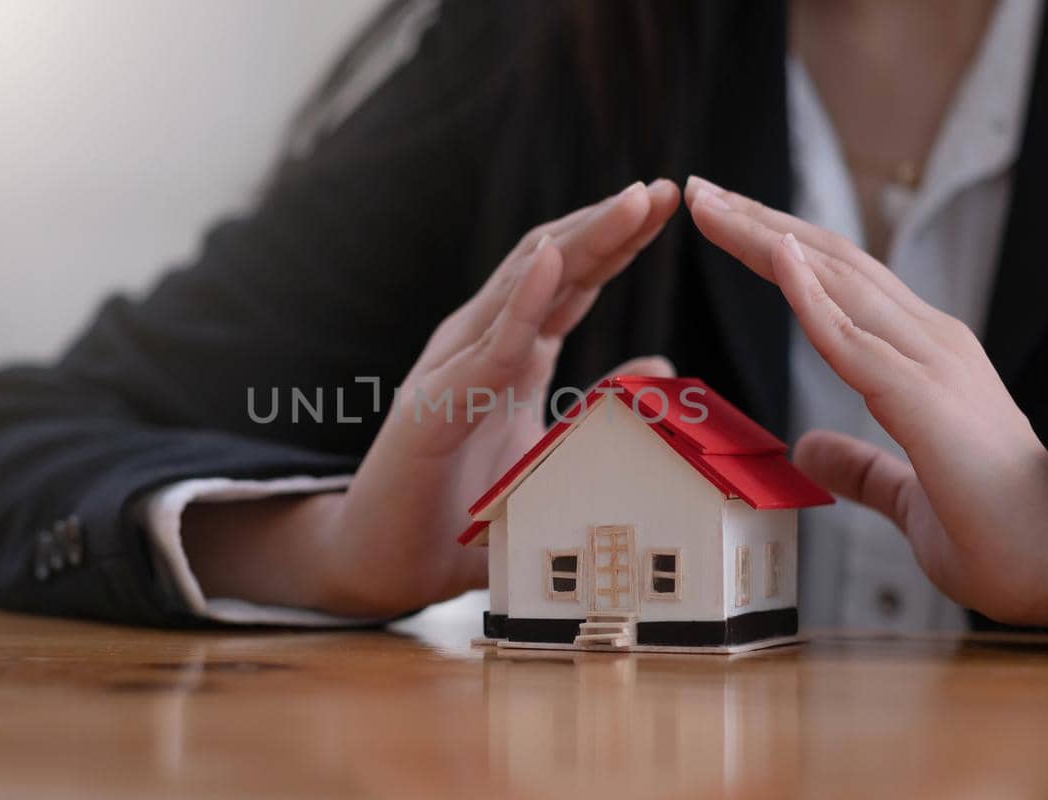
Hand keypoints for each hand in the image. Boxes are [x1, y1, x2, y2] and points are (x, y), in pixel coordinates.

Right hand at [186, 180, 680, 616]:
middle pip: (550, 267)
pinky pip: (488, 347)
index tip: (667, 202)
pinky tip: (553, 261)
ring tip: (630, 204)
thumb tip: (662, 367)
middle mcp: (478, 346)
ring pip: (521, 288)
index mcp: (508, 355)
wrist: (379, 565)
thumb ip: (597, 410)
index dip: (616, 240)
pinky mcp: (435, 406)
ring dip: (579, 242)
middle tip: (665, 189)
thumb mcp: (549, 457)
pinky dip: (522, 300)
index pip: (570, 282)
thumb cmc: (456, 515)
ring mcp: (452, 368)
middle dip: (608, 224)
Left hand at [685, 175, 1047, 632]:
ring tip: (710, 202)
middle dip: (761, 224)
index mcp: (926, 359)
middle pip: (831, 263)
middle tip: (700, 190)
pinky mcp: (925, 398)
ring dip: (768, 239)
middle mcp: (931, 342)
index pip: (840, 285)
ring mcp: (932, 363)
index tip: (724, 221)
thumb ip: (863, 469)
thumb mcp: (909, 495)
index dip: (781, 249)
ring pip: (835, 281)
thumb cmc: (1003, 536)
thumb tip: (809, 450)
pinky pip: (853, 338)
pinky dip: (810, 294)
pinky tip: (775, 255)